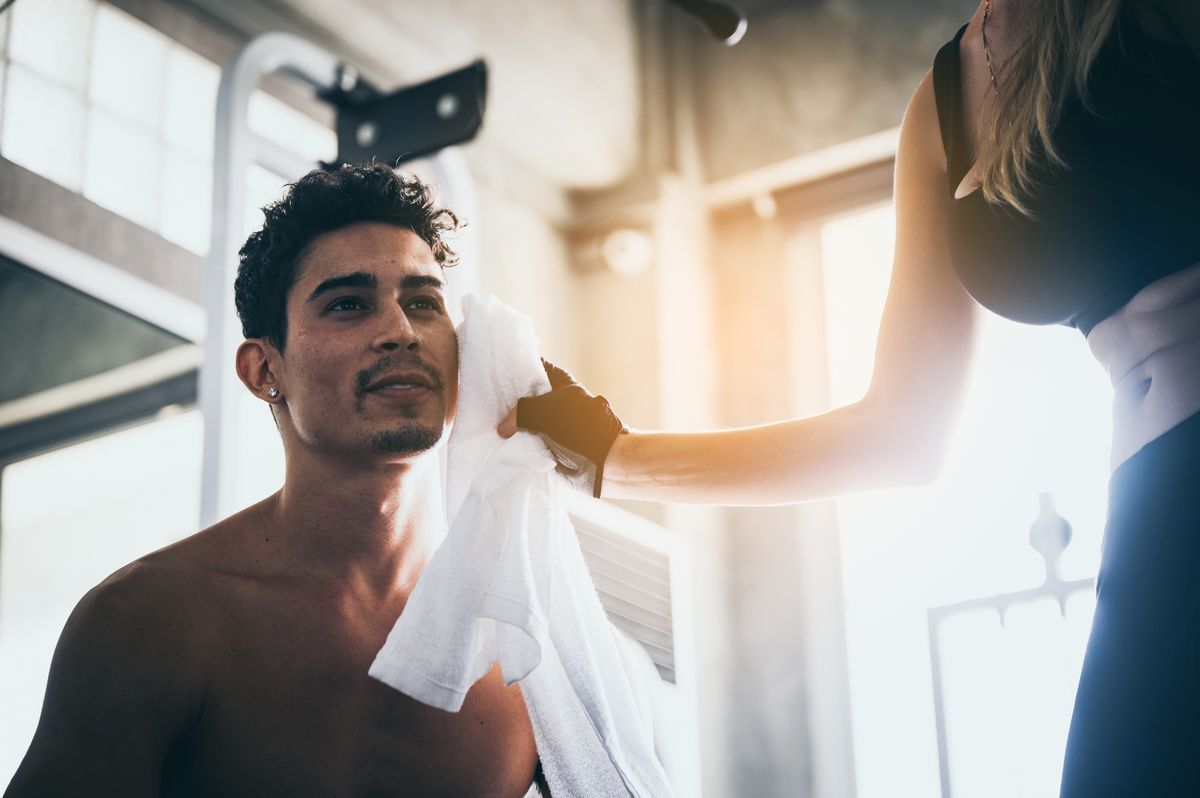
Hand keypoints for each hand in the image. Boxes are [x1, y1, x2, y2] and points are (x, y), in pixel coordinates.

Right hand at [498, 360, 625, 497]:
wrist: (602, 459)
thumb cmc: (578, 426)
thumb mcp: (543, 411)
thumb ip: (519, 413)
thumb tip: (502, 429)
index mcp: (562, 381)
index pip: (537, 366)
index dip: (518, 367)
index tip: (497, 372)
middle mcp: (560, 398)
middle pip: (530, 394)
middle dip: (512, 398)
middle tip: (489, 400)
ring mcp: (558, 420)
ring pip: (530, 417)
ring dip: (515, 422)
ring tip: (492, 421)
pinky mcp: (556, 440)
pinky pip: (533, 436)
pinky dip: (521, 439)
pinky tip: (505, 441)